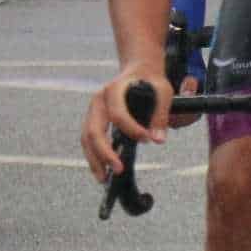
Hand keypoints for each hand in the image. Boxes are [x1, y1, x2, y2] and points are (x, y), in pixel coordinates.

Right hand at [82, 62, 173, 182]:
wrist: (138, 71)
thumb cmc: (151, 81)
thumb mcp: (163, 91)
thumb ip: (161, 115)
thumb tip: (158, 140)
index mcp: (114, 90)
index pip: (118, 114)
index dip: (131, 129)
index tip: (147, 139)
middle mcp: (98, 101)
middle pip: (93, 130)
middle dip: (104, 153)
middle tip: (118, 170)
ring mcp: (93, 111)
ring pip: (86, 139)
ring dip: (94, 160)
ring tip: (104, 179)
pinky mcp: (93, 120)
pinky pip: (89, 141)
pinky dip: (94, 156)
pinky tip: (102, 170)